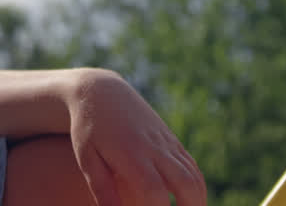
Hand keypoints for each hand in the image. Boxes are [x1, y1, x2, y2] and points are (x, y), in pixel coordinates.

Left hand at [66, 69, 205, 205]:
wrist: (102, 92)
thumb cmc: (89, 128)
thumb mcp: (88, 158)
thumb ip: (102, 190)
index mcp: (131, 153)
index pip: (154, 191)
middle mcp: (154, 147)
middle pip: (186, 184)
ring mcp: (166, 142)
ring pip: (194, 175)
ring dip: (197, 201)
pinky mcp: (171, 140)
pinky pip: (191, 166)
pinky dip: (196, 186)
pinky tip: (188, 202)